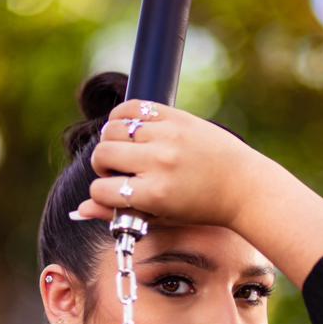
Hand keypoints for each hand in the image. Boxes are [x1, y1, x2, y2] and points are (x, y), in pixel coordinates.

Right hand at [73, 100, 261, 229]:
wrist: (244, 186)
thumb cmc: (202, 207)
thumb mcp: (162, 216)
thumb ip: (120, 213)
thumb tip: (78, 210)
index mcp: (156, 195)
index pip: (101, 190)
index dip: (103, 194)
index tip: (115, 194)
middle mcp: (160, 163)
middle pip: (102, 155)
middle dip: (104, 166)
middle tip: (122, 172)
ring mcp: (169, 137)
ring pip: (111, 130)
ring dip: (112, 142)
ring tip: (129, 152)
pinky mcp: (176, 117)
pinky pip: (130, 107)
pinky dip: (122, 118)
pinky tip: (132, 132)